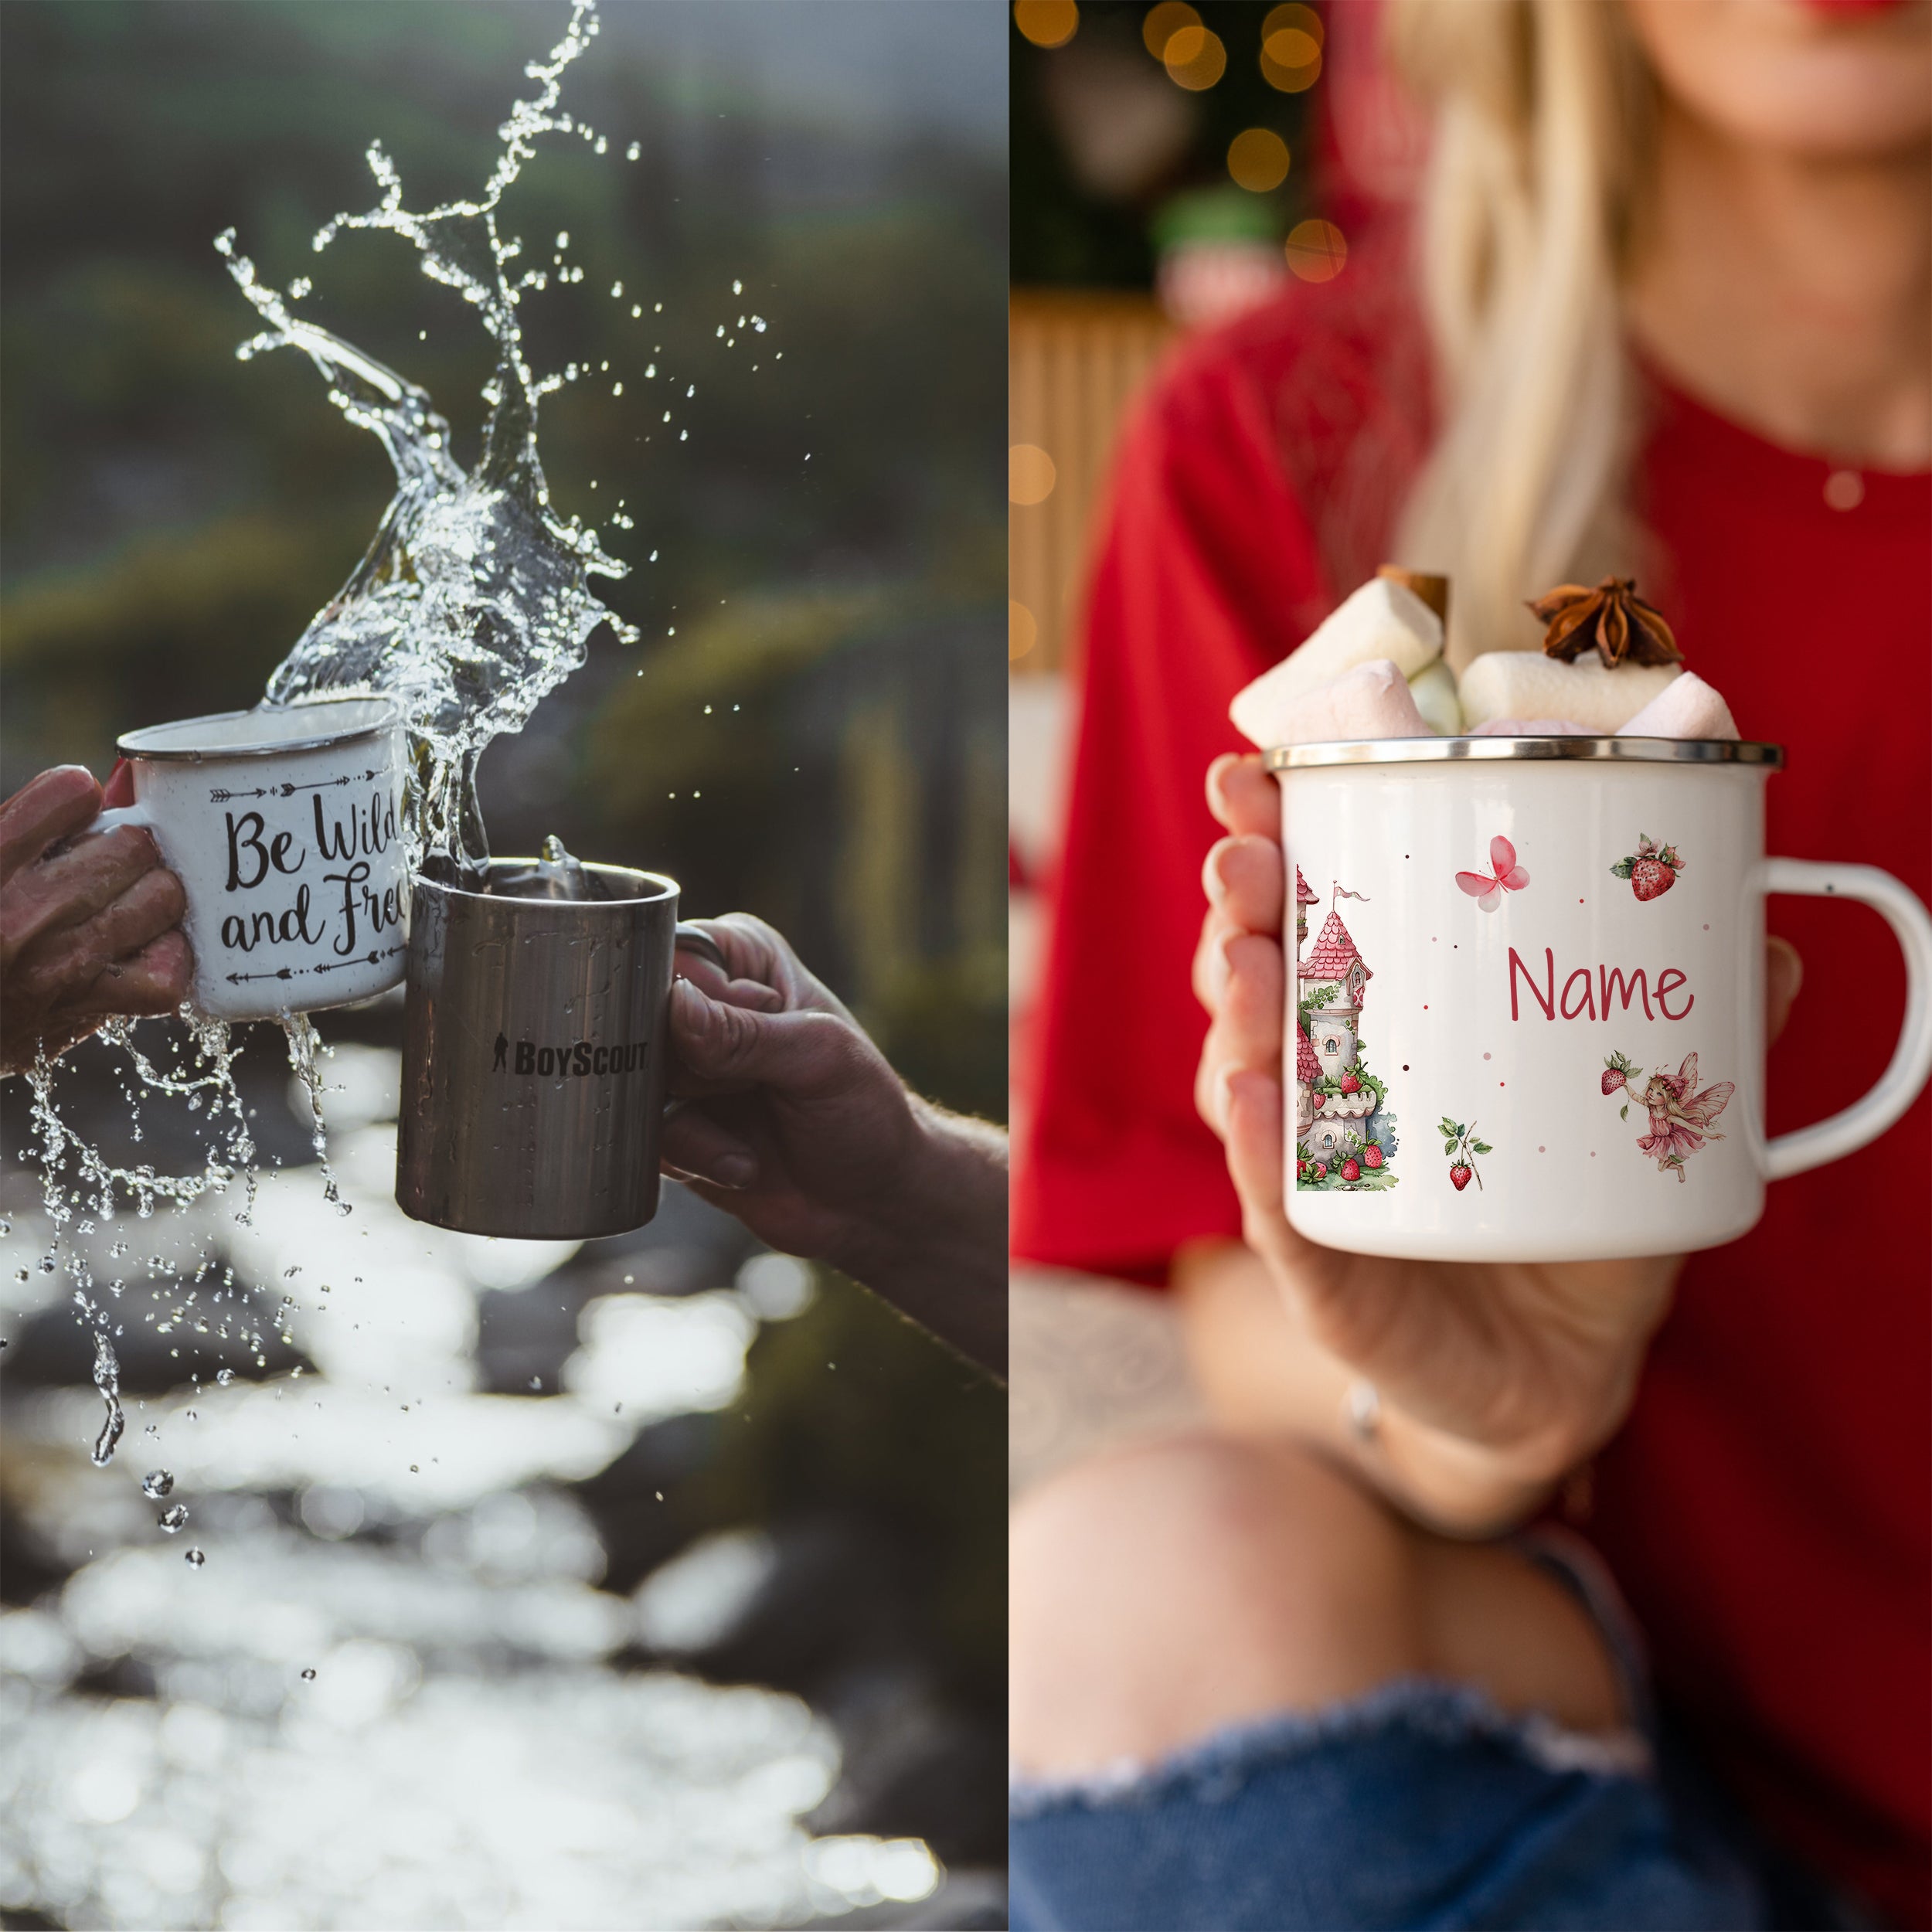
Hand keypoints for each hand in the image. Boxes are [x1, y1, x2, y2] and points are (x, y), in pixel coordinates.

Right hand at [1, 766, 192, 1074]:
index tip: (75, 810)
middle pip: (132, 845)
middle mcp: (22, 912)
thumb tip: (93, 790)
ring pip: (162, 896)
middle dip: (125, 848)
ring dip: (152, 893)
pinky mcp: (87, 1004)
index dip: (78, 796)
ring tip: (124, 902)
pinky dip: (166, 954)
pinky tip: (139, 947)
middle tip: (105, 864)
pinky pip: (167, 967)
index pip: (71, 792)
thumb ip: (22, 831)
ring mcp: (60, 962)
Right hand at [665, 914, 1005, 1371]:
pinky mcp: (669, 1124)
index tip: (710, 1046)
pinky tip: (744, 1166)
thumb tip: (676, 1005)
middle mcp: (702, 1005)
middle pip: (633, 1018)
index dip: (672, 999)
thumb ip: (746, 1034)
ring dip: (690, 1125)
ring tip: (750, 1148)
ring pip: (629, 1080)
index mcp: (740, 959)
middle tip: (738, 1097)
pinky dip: (693, 1156)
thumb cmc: (864, 1113)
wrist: (872, 1204)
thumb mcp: (819, 1060)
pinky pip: (642, 1134)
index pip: (668, 954)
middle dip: (679, 1072)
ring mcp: (681, 1067)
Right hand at [1194, 752, 1802, 1518]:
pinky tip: (1256, 1094)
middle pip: (1255, 975)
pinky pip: (1273, 1202)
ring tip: (1253, 964)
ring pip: (1244, 1076)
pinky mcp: (1320, 1265)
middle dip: (1240, 907)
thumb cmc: (1575, 1214)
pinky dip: (1257, 1146)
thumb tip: (1778, 950)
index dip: (1270, 840)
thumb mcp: (1640, 1115)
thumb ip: (1701, 1034)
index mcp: (1383, 1019)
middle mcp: (1325, 1082)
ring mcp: (1313, 1171)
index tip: (1254, 778)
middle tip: (1244, 861)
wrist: (1555, 1367)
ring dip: (1238, 1012)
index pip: (1310, 911)